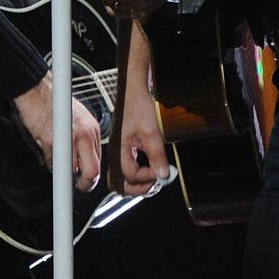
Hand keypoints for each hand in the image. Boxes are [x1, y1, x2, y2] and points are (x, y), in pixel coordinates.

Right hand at [12, 73, 101, 191]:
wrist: (38, 90)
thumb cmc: (53, 102)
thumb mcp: (77, 119)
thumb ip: (83, 139)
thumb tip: (81, 160)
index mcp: (93, 129)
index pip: (99, 161)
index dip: (91, 175)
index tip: (85, 181)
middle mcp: (86, 134)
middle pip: (92, 171)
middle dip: (84, 184)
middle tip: (77, 187)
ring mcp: (70, 138)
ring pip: (72, 170)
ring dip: (64, 173)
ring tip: (57, 164)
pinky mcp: (53, 141)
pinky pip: (53, 163)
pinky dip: (50, 163)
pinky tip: (47, 152)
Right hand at [113, 38, 171, 196]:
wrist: (135, 89)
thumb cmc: (138, 105)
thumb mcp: (152, 132)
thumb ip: (157, 156)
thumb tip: (163, 175)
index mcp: (118, 149)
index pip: (129, 175)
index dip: (146, 177)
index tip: (159, 172)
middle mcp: (116, 151)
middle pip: (119, 182)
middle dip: (136, 188)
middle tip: (153, 184)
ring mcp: (120, 149)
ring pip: (123, 175)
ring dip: (137, 181)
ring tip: (153, 178)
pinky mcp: (126, 145)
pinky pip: (128, 165)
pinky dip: (139, 170)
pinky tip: (150, 165)